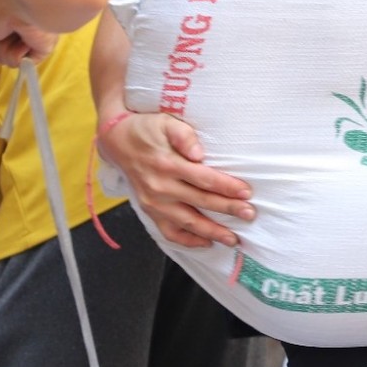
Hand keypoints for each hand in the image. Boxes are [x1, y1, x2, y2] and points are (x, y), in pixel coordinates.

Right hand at [0, 0, 59, 78]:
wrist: (22, 4)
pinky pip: (22, 63)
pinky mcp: (42, 48)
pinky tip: (24, 41)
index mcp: (2, 17)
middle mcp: (17, 28)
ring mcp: (30, 38)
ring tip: (12, 33)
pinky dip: (17, 54)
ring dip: (4, 50)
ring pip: (8, 60)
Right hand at [98, 109, 252, 248]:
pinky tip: (206, 243)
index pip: (204, 179)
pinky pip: (169, 232)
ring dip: (211, 232)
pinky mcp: (149, 211)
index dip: (227, 187)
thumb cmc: (146, 129)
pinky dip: (188, 240)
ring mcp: (154, 203)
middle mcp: (160, 188)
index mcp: (167, 165)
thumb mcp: (165, 122)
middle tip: (250, 215)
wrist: (116, 141)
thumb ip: (183, 135)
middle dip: (227, 210)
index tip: (246, 193)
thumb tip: (198, 153)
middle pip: (200, 202)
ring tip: (233, 239)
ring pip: (187, 223)